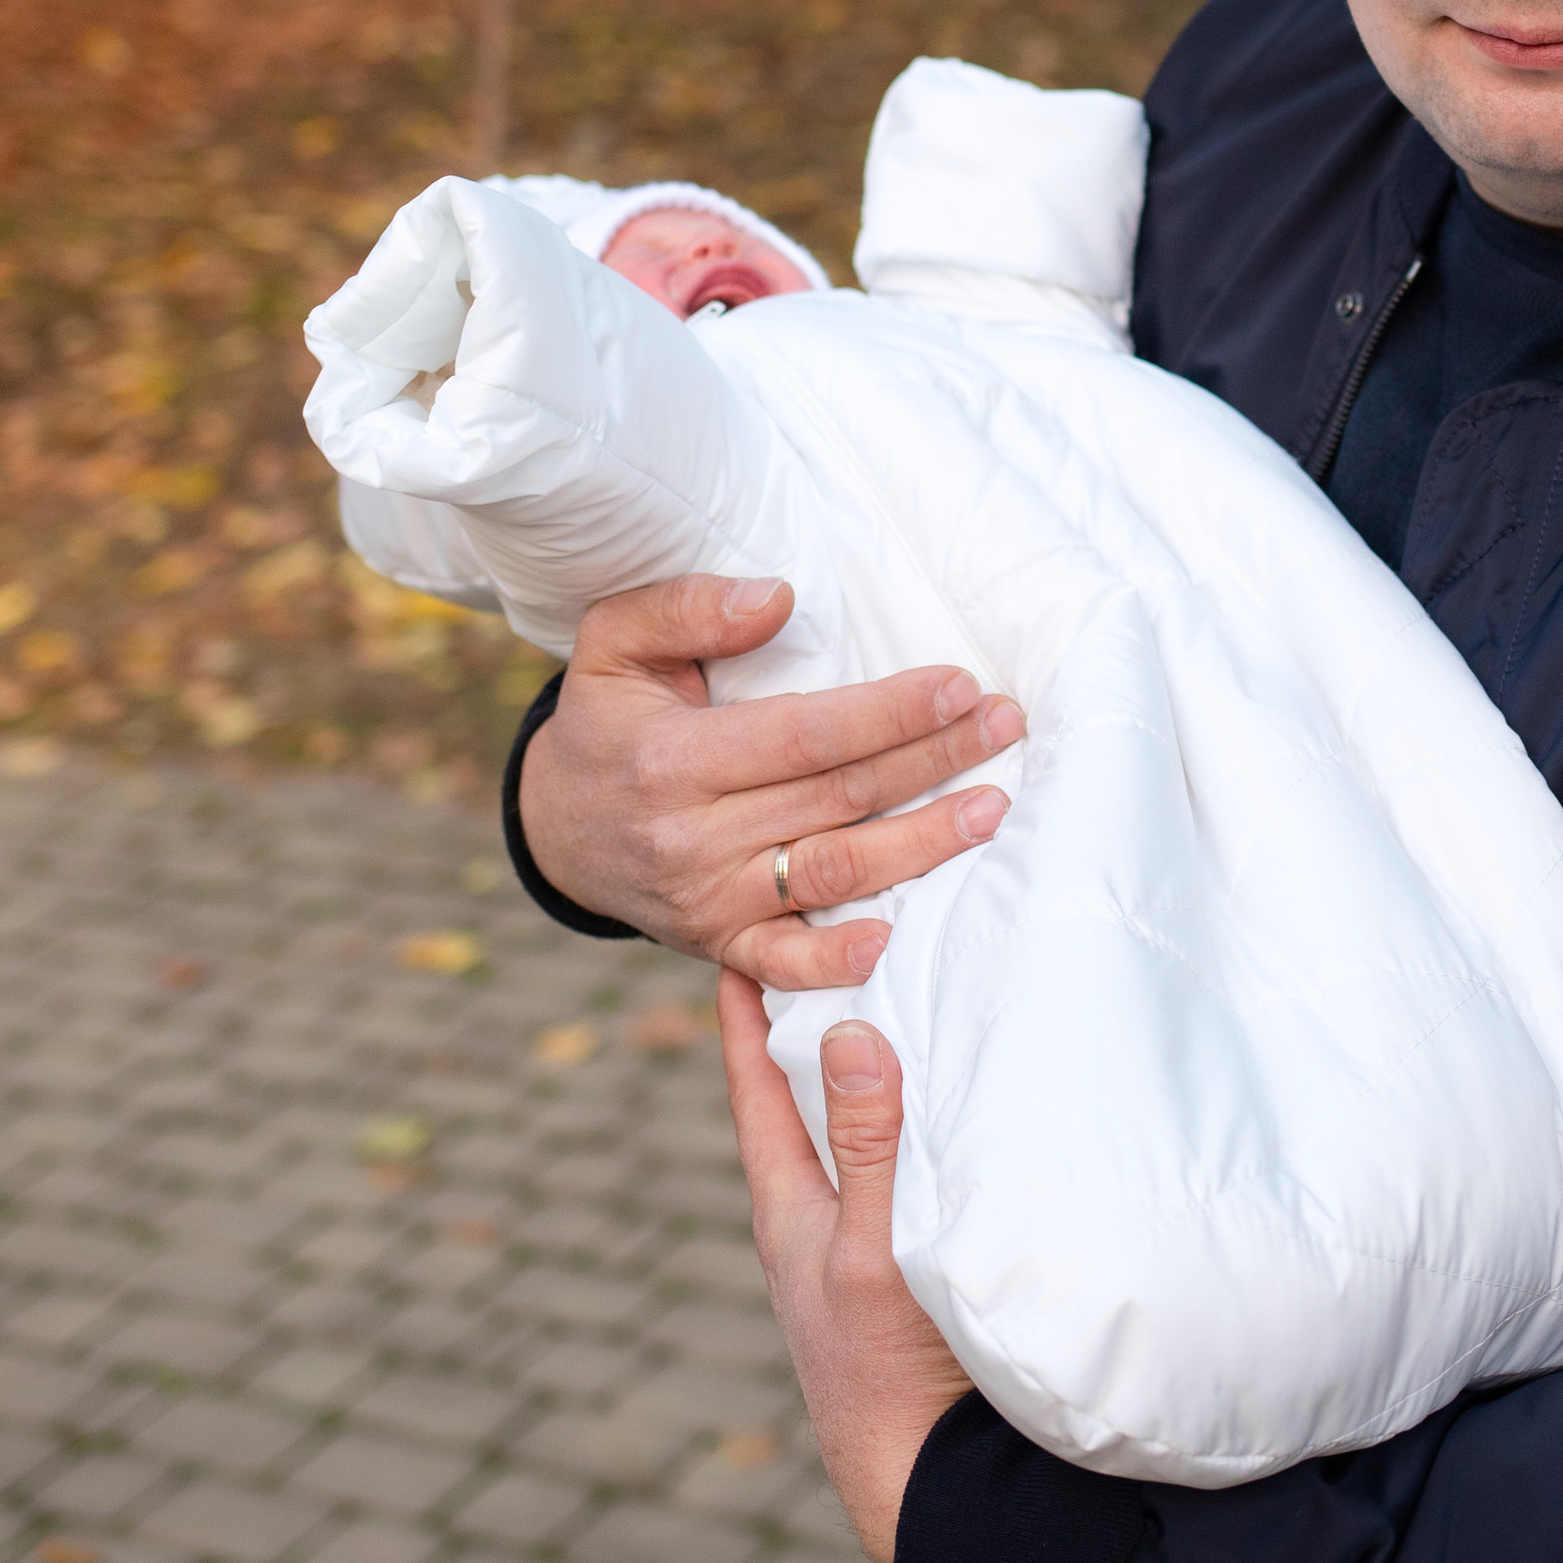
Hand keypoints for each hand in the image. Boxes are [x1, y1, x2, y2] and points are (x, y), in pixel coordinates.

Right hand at [516, 574, 1020, 990]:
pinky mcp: (717, 946)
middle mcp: (692, 838)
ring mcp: (708, 901)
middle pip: (838, 798)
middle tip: (1006, 726)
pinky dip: (836, 958)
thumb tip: (778, 599)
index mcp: (673, 759)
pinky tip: (894, 937)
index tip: (960, 687)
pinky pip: (783, 963)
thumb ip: (687, 608)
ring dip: (921, 846)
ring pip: (832, 874)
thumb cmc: (609, 719)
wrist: (556, 827)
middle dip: (932, 760)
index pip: (807, 734)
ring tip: (992, 809)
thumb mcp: (613, 642)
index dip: (889, 712)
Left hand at [721, 982, 969, 1562]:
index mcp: (787, 1204)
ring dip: (877, 1070)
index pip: (753, 1084)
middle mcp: (818, 1215)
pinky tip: (960, 1098)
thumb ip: (866, 1148)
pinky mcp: (910, 1262)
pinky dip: (919, 1121)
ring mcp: (862, 1242)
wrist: (932, 1477)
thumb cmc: (885, 1371)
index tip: (741, 937)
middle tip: (837, 941)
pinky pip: (905, 1168)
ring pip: (860, 1132)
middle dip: (818, 1022)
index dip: (743, 1011)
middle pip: (807, 1096)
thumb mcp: (870, 1248)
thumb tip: (846, 1034)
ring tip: (904, 995)